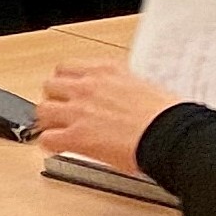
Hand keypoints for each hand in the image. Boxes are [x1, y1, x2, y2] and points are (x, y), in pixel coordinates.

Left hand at [36, 56, 181, 171]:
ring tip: (58, 129)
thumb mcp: (144, 86)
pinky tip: (59, 147)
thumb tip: (120, 96)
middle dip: (55, 99)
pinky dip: (51, 144)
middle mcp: (88, 86)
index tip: (68, 91)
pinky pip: (47, 139)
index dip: (65, 82)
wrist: (172, 135)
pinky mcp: (77, 136)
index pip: (67, 68)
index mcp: (106, 70)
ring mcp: (79, 111)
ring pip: (43, 110)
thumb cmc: (169, 115)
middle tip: (61, 111)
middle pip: (50, 86)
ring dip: (49, 120)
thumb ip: (122, 87)